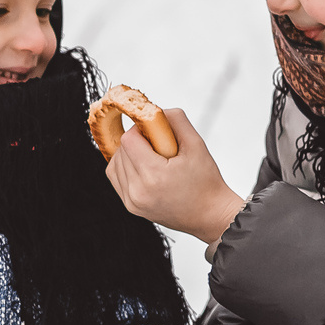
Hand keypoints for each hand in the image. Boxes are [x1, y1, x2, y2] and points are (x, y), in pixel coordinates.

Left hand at [103, 107, 245, 246]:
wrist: (210, 215)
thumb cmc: (206, 181)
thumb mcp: (197, 144)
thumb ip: (175, 120)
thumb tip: (154, 109)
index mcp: (154, 176)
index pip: (129, 140)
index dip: (140, 130)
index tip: (154, 132)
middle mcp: (138, 192)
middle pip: (120, 151)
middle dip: (136, 141)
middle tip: (158, 146)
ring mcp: (132, 202)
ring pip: (114, 164)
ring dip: (128, 154)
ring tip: (152, 157)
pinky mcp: (131, 207)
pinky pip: (116, 178)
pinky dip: (126, 167)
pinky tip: (144, 167)